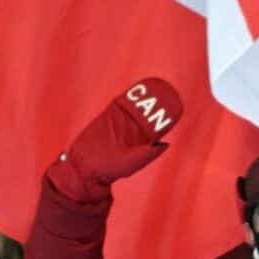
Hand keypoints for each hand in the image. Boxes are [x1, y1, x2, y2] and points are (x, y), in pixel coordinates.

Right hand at [59, 77, 183, 191]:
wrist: (87, 166)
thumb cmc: (111, 168)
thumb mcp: (134, 161)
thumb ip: (150, 153)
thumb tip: (167, 143)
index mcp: (140, 142)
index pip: (154, 127)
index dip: (162, 117)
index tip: (171, 107)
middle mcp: (130, 131)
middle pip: (144, 114)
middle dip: (152, 104)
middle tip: (162, 93)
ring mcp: (118, 123)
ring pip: (132, 108)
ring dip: (140, 99)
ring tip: (149, 89)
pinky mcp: (106, 118)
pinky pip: (116, 105)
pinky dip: (124, 97)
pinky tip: (131, 90)